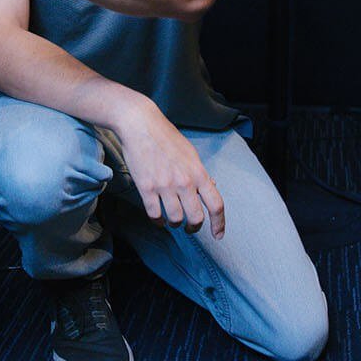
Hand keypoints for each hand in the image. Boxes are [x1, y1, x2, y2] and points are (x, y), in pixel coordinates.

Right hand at [113, 100, 225, 238]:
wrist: (141, 125)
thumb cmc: (166, 137)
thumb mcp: (190, 154)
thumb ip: (200, 173)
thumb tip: (211, 188)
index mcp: (198, 173)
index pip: (216, 204)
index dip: (219, 224)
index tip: (218, 235)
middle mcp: (184, 182)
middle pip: (196, 217)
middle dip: (194, 227)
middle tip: (190, 227)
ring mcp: (164, 186)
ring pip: (175, 219)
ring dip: (174, 224)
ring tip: (172, 220)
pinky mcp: (146, 188)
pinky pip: (154, 215)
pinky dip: (158, 221)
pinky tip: (159, 219)